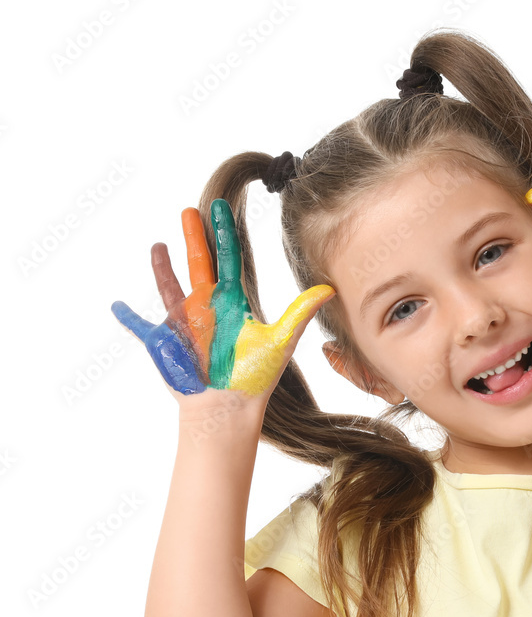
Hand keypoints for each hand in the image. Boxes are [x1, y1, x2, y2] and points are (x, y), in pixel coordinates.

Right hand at [111, 199, 333, 401]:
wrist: (229, 409)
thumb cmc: (253, 378)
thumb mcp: (280, 341)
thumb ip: (300, 313)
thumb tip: (329, 289)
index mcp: (232, 304)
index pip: (228, 260)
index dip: (223, 234)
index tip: (221, 207)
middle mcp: (207, 308)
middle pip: (198, 265)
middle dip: (193, 238)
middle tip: (188, 210)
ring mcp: (183, 324)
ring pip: (169, 288)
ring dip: (162, 268)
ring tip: (158, 245)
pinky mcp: (164, 342)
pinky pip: (141, 327)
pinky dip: (128, 318)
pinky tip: (117, 306)